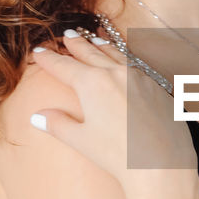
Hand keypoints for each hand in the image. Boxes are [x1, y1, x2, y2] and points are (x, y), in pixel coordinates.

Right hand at [28, 28, 196, 183]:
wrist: (161, 163)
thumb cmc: (118, 154)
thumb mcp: (81, 140)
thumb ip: (58, 124)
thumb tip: (37, 116)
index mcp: (91, 83)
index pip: (64, 66)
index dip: (49, 59)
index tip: (38, 51)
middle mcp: (115, 73)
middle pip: (90, 54)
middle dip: (76, 45)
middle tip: (66, 35)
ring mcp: (138, 77)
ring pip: (116, 55)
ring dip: (102, 46)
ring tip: (94, 39)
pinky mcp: (156, 86)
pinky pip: (135, 64)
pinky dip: (124, 57)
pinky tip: (125, 59)